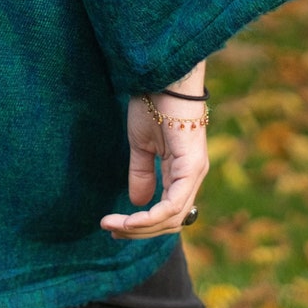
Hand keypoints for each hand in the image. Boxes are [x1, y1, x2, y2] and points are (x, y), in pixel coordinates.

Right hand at [99, 68, 208, 238]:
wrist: (163, 76)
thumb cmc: (154, 102)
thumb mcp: (141, 143)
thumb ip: (142, 172)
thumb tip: (137, 201)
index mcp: (182, 171)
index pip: (167, 211)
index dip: (142, 223)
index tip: (114, 225)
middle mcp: (192, 176)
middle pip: (170, 221)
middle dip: (140, 230)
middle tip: (112, 229)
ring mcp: (194, 172)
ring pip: (173, 217)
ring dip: (142, 227)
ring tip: (114, 225)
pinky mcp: (192, 167)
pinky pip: (174, 203)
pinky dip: (152, 216)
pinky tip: (130, 219)